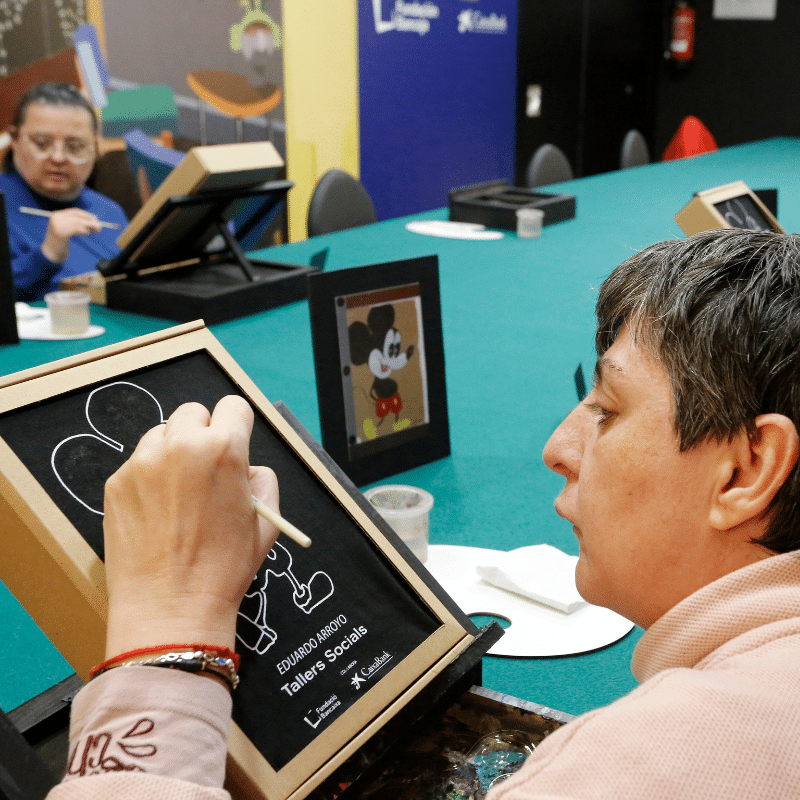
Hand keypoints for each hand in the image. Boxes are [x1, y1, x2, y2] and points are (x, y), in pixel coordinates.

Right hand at [41, 208, 102, 262]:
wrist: (50, 253)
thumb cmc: (60, 242)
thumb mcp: (66, 229)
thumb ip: (75, 223)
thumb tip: (93, 219)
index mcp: (57, 215)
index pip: (74, 211)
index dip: (86, 214)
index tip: (95, 218)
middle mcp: (56, 218)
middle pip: (78, 216)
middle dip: (90, 220)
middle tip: (99, 226)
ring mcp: (58, 225)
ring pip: (78, 222)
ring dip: (90, 225)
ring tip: (96, 230)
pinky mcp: (61, 233)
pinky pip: (76, 229)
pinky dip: (84, 230)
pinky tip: (87, 233)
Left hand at [102, 396, 279, 656]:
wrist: (170, 608)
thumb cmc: (223, 569)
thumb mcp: (265, 522)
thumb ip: (261, 481)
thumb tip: (247, 468)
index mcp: (225, 450)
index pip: (233, 406)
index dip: (238, 425)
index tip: (234, 440)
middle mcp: (182, 446)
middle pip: (194, 413)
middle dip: (204, 434)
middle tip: (206, 468)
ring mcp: (143, 463)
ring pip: (162, 434)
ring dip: (174, 451)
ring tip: (180, 493)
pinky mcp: (117, 482)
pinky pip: (138, 463)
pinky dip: (150, 478)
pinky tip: (159, 513)